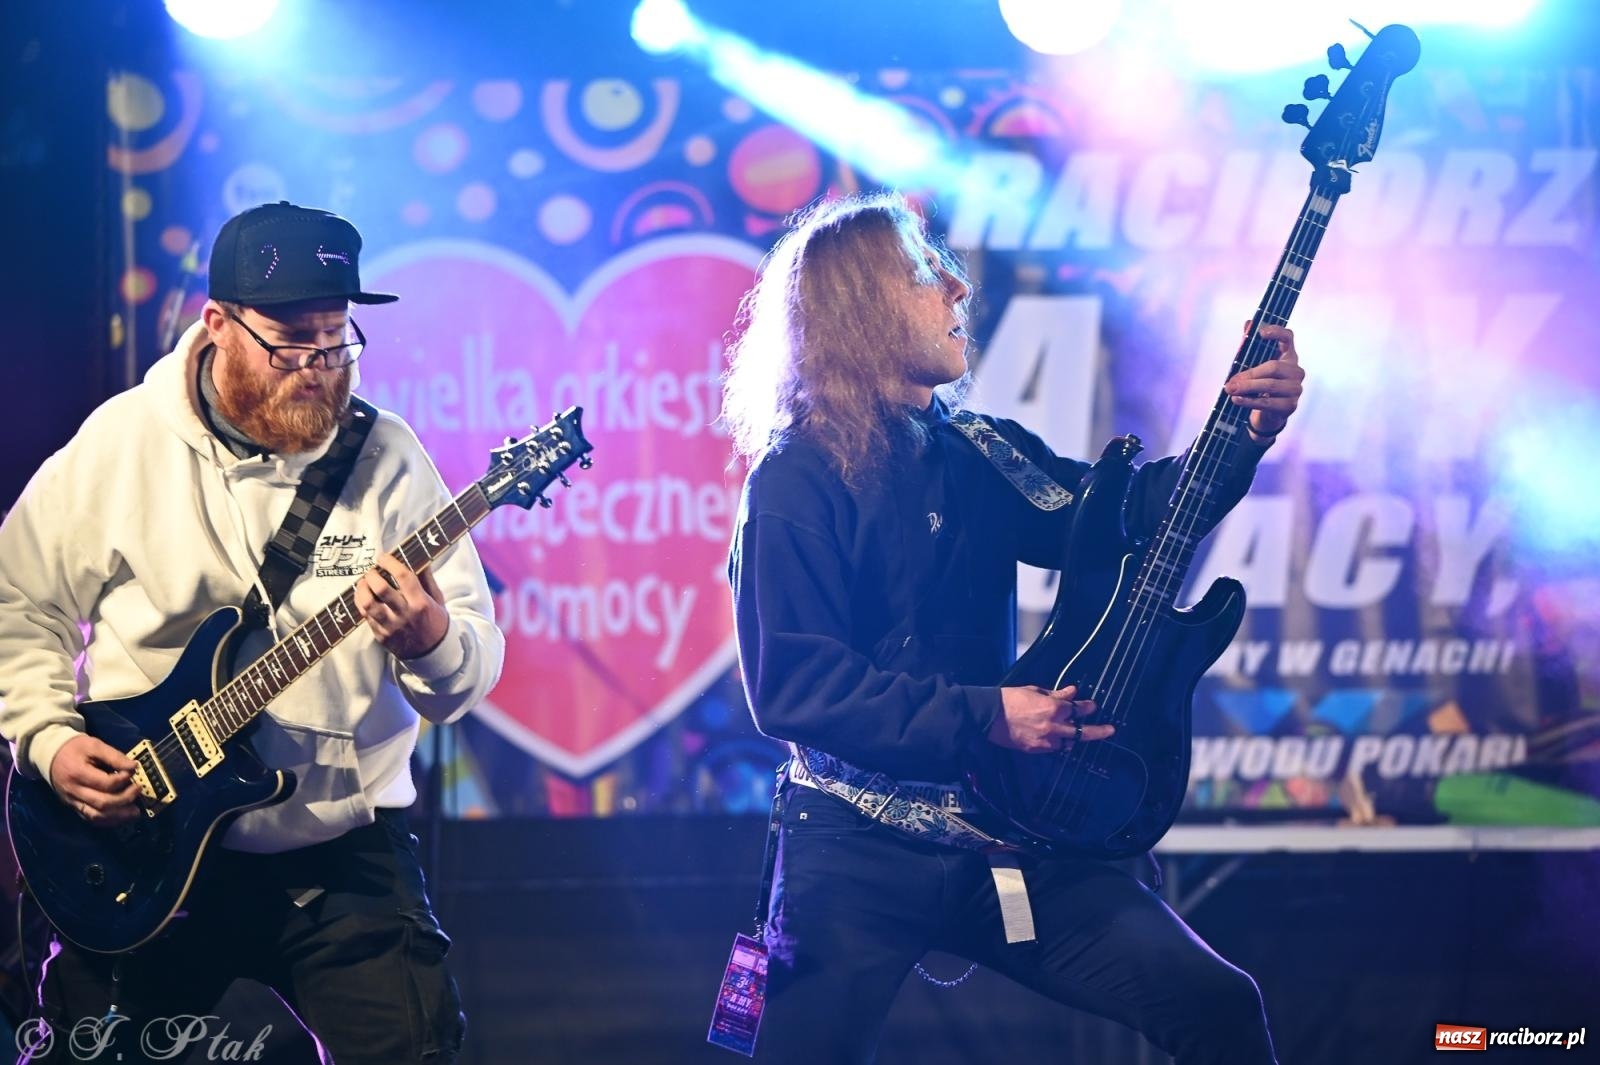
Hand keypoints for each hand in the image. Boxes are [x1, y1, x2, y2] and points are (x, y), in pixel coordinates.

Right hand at [49, 734, 140, 824]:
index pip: (105, 784)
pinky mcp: (73, 807)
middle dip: (125, 798)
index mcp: (77, 774)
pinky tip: (122, 816)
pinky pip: (91, 818)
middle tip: (138, 789)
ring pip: (96, 816)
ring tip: (135, 811)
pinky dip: (108, 820)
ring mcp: (72, 801)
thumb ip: (114, 756)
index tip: (132, 771)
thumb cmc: (74, 748)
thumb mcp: (94, 745)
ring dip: (119, 816)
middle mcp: (74, 791)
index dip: (123, 779)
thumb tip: (133, 767)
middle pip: (102, 803)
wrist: (51, 756)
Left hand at [354, 552, 449, 659]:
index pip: (403, 576)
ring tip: (364, 583)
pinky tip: (364, 596)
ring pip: (367, 604)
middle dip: (372, 575)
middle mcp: (405, 614)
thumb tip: (419, 558)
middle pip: (381, 589)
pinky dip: (361, 602)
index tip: (384, 557)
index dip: (390, 563)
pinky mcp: (381, 635)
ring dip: (362, 589)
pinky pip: (365, 616)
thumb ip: (427, 579)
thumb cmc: (436, 622)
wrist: (432, 653)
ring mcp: (391, 626)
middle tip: (372, 571)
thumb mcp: (437, 600)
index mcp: (421, 603)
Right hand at [988, 685, 1113, 753]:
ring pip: (1069, 743)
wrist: (988, 715)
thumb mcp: (1035, 691)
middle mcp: (1054, 726)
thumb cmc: (1010, 698)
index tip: (1093, 706)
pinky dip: (1058, 743)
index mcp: (1054, 708)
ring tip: (1080, 736)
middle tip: (1110, 731)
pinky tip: (1060, 741)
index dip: (1088, 707)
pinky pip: (1054, 748)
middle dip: (1099, 731)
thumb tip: (1072, 691)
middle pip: (1082, 731)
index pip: (1078, 709)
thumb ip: (1056, 693)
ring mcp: (1046, 740)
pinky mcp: (1036, 750)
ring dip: (1075, 738)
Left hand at [1224, 322, 1304, 440]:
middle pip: (1273, 367)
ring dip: (1247, 388)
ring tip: (1230, 389)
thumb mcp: (1254, 366)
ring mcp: (1295, 389)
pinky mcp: (1290, 406)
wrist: (1268, 414)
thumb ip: (1250, 347)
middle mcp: (1296, 371)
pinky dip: (1249, 401)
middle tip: (1230, 382)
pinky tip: (1236, 399)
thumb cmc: (1261, 385)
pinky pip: (1267, 402)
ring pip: (1270, 385)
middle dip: (1249, 374)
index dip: (1277, 332)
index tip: (1261, 332)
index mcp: (1288, 356)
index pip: (1288, 338)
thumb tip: (1247, 324)